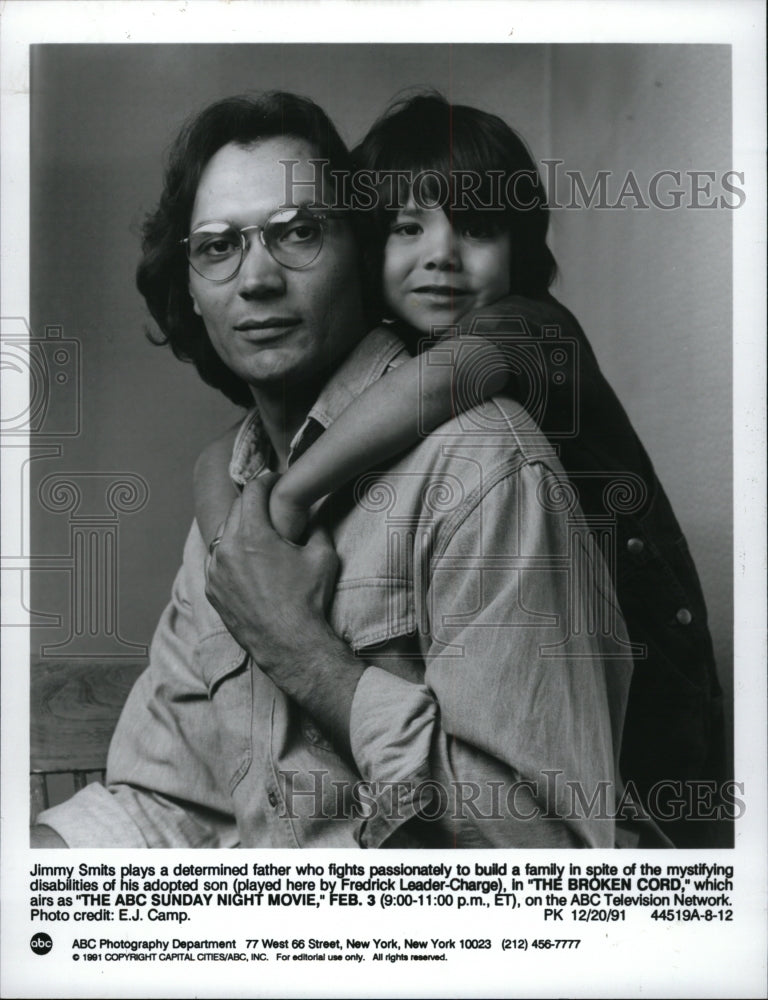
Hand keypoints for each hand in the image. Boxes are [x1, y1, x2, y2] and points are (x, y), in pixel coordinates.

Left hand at [205, 473, 363, 753]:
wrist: (291, 644)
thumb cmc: (309, 599)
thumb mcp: (323, 556)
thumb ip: (316, 528)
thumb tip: (313, 515)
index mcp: (253, 535)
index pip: (253, 491)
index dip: (266, 480)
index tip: (275, 479)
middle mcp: (228, 549)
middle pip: (235, 510)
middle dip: (251, 502)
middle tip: (267, 500)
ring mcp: (216, 571)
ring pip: (222, 534)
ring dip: (238, 528)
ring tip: (256, 530)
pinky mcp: (212, 590)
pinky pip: (217, 560)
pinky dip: (229, 553)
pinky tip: (245, 558)